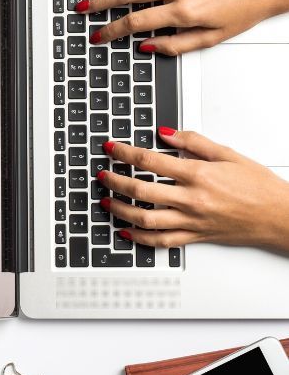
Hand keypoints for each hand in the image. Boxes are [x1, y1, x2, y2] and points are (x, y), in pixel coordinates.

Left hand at [97, 128, 288, 250]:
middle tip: (102, 175)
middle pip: (141, 190)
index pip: (150, 161)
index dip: (125, 153)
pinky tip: (126, 231)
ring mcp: (192, 221)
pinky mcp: (195, 237)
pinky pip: (162, 241)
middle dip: (115, 181)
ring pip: (146, 219)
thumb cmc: (258, 185)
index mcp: (198, 174)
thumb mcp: (227, 154)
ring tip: (106, 202)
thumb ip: (193, 141)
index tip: (111, 148)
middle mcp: (192, 199)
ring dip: (120, 210)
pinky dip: (140, 238)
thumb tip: (164, 132)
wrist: (280, 215)